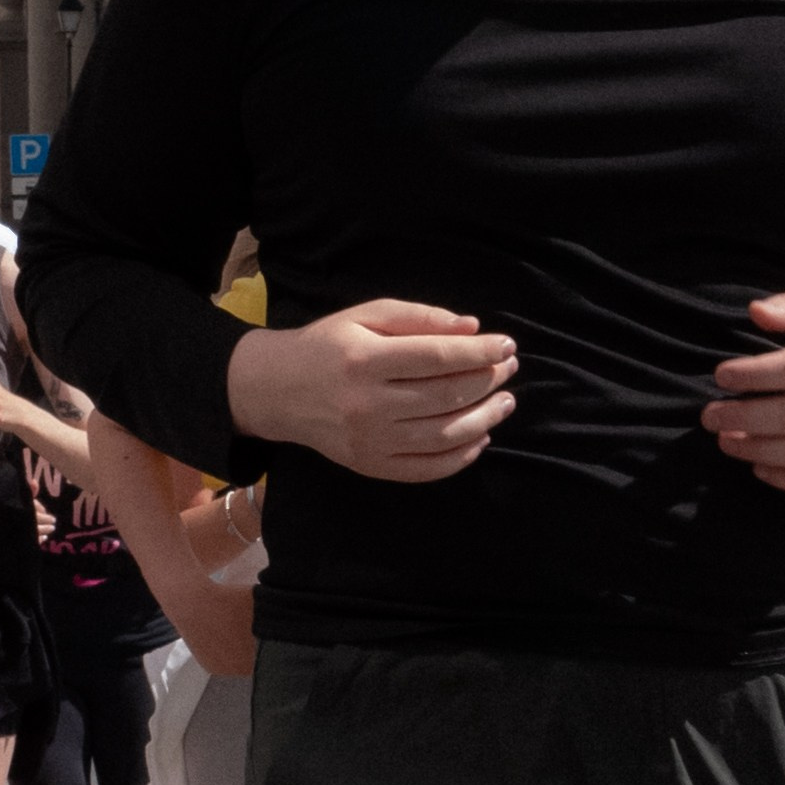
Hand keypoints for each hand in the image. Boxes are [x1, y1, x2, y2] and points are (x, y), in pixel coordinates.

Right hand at [226, 301, 515, 484]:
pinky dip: (461, 457)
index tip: (506, 345)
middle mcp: (367, 405)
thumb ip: (419, 318)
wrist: (276, 389)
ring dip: (485, 418)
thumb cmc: (327, 345)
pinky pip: (427, 468)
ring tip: (504, 401)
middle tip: (509, 368)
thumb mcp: (366, 316)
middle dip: (488, 381)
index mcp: (365, 361)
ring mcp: (369, 441)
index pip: (437, 357)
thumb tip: (472, 328)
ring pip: (444, 435)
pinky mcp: (370, 465)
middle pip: (446, 396)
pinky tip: (479, 437)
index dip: (479, 352)